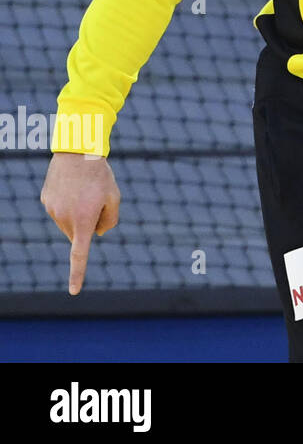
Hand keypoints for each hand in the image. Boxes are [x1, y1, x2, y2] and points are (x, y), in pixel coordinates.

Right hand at [40, 152, 120, 294]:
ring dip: (77, 213)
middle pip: (78, 233)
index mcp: (83, 221)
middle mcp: (64, 219)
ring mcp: (52, 210)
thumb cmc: (100, 175)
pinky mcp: (45, 200)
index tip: (73, 291)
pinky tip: (73, 186)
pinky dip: (67, 202)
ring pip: (68, 222)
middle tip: (95, 200)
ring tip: (83, 189)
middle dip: (87, 224)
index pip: (80, 255)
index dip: (77, 274)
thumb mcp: (114, 197)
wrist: (77, 152)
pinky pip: (59, 209)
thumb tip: (96, 234)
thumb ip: (110, 220)